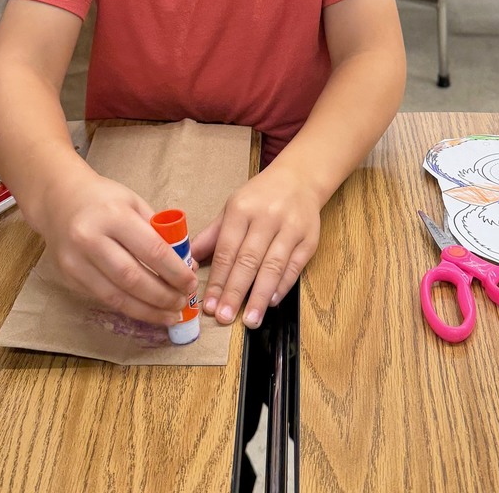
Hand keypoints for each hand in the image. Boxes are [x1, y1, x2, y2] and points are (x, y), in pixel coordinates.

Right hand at [33, 168, 197, 325]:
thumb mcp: (134, 203)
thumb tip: (185, 264)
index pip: (151, 250)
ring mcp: (76, 261)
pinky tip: (146, 310)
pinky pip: (103, 298)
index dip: (174, 271)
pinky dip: (128, 307)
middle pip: (133, 279)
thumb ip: (157, 232)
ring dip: (148, 311)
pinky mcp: (69, 277)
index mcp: (114, 216)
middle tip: (182, 303)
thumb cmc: (104, 199)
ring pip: (116, 296)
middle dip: (162, 296)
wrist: (58, 200)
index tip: (191, 283)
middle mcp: (91, 239)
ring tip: (170, 315)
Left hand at [191, 164, 320, 328]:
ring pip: (273, 266)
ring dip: (260, 296)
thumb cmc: (261, 196)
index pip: (226, 250)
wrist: (300, 178)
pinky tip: (271, 302)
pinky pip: (294, 266)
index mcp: (242, 209)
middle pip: (248, 260)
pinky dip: (283, 286)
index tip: (209, 305)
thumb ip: (213, 235)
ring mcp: (290, 228)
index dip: (217, 280)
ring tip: (249, 319)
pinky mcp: (309, 238)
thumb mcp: (233, 206)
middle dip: (235, 292)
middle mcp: (266, 217)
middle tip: (224, 318)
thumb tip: (189, 262)